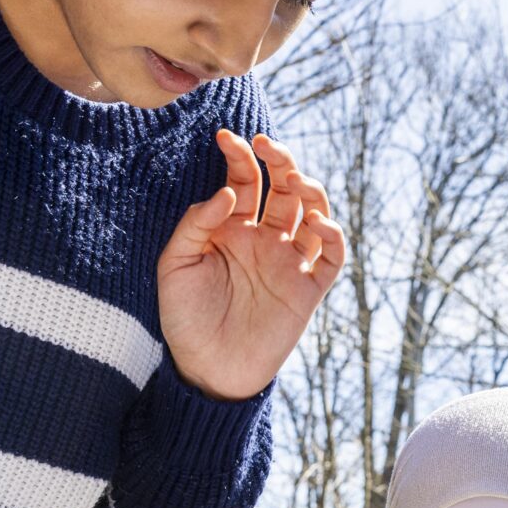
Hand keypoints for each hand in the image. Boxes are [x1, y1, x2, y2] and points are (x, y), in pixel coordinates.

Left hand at [156, 131, 347, 401]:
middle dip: (280, 160)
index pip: (245, 181)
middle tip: (267, 144)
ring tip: (295, 180)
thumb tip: (228, 191)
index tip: (226, 137)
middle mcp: (265, 239)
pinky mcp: (308, 289)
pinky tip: (315, 223)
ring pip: (313, 212)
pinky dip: (332, 234)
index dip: (240, 156)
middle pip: (284, 188)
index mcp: (233, 229)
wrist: (207, 370)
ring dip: (309, 190)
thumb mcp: (175, 265)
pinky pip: (331, 256)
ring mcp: (290, 262)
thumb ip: (196, 225)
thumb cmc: (185, 318)